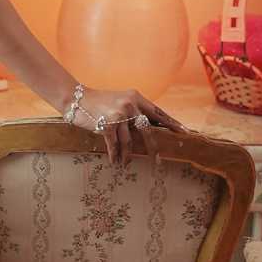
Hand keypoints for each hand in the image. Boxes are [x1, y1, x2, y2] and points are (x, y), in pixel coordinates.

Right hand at [66, 84, 189, 168]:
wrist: (76, 99)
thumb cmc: (99, 101)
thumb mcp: (121, 100)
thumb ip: (135, 110)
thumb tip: (151, 127)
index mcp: (136, 97)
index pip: (158, 112)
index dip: (172, 124)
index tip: (185, 132)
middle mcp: (130, 105)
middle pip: (148, 130)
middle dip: (153, 147)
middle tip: (158, 160)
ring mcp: (119, 115)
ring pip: (129, 141)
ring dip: (127, 155)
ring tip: (126, 163)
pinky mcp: (107, 124)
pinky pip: (114, 145)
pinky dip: (114, 154)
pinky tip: (115, 162)